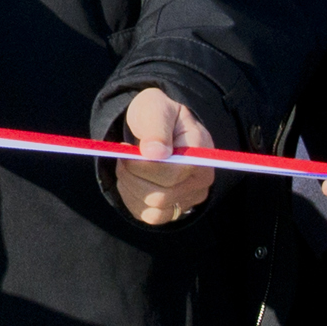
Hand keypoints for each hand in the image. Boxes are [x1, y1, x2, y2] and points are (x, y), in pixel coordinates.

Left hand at [109, 86, 221, 227]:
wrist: (156, 127)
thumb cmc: (157, 116)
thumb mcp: (155, 108)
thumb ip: (156, 126)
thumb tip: (155, 152)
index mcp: (201, 151)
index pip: (174, 173)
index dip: (143, 165)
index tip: (125, 148)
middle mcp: (203, 178)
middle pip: (162, 194)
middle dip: (133, 175)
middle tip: (123, 156)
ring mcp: (191, 197)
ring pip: (155, 207)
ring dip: (131, 186)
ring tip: (128, 166)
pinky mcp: (177, 210)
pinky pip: (151, 216)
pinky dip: (134, 200)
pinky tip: (132, 181)